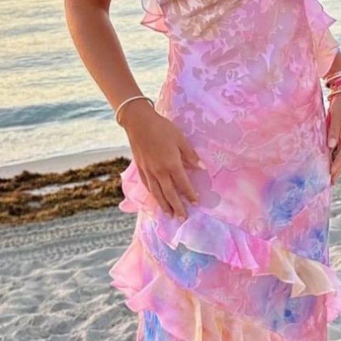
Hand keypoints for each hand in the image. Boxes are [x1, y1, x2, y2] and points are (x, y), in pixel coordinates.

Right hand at [119, 100, 203, 218]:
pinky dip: (153, 195)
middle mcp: (159, 171)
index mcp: (171, 164)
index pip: (183, 184)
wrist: (138, 122)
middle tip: (183, 218)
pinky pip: (148, 186)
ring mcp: (148, 171)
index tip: (196, 202)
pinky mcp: (140, 168)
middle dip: (177, 207)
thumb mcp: (180, 139)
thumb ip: (191, 155)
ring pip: (157, 193)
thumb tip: (202, 168)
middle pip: (169, 193)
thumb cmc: (162, 128)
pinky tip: (156, 199)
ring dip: (164, 205)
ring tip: (169, 214)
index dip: (190, 194)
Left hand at [326, 92, 340, 184]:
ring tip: (331, 176)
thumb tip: (330, 147)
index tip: (330, 174)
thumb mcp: (336, 114)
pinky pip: (338, 147)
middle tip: (331, 182)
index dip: (338, 164)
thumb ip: (333, 130)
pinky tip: (329, 162)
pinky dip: (334, 156)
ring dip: (337, 164)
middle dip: (338, 169)